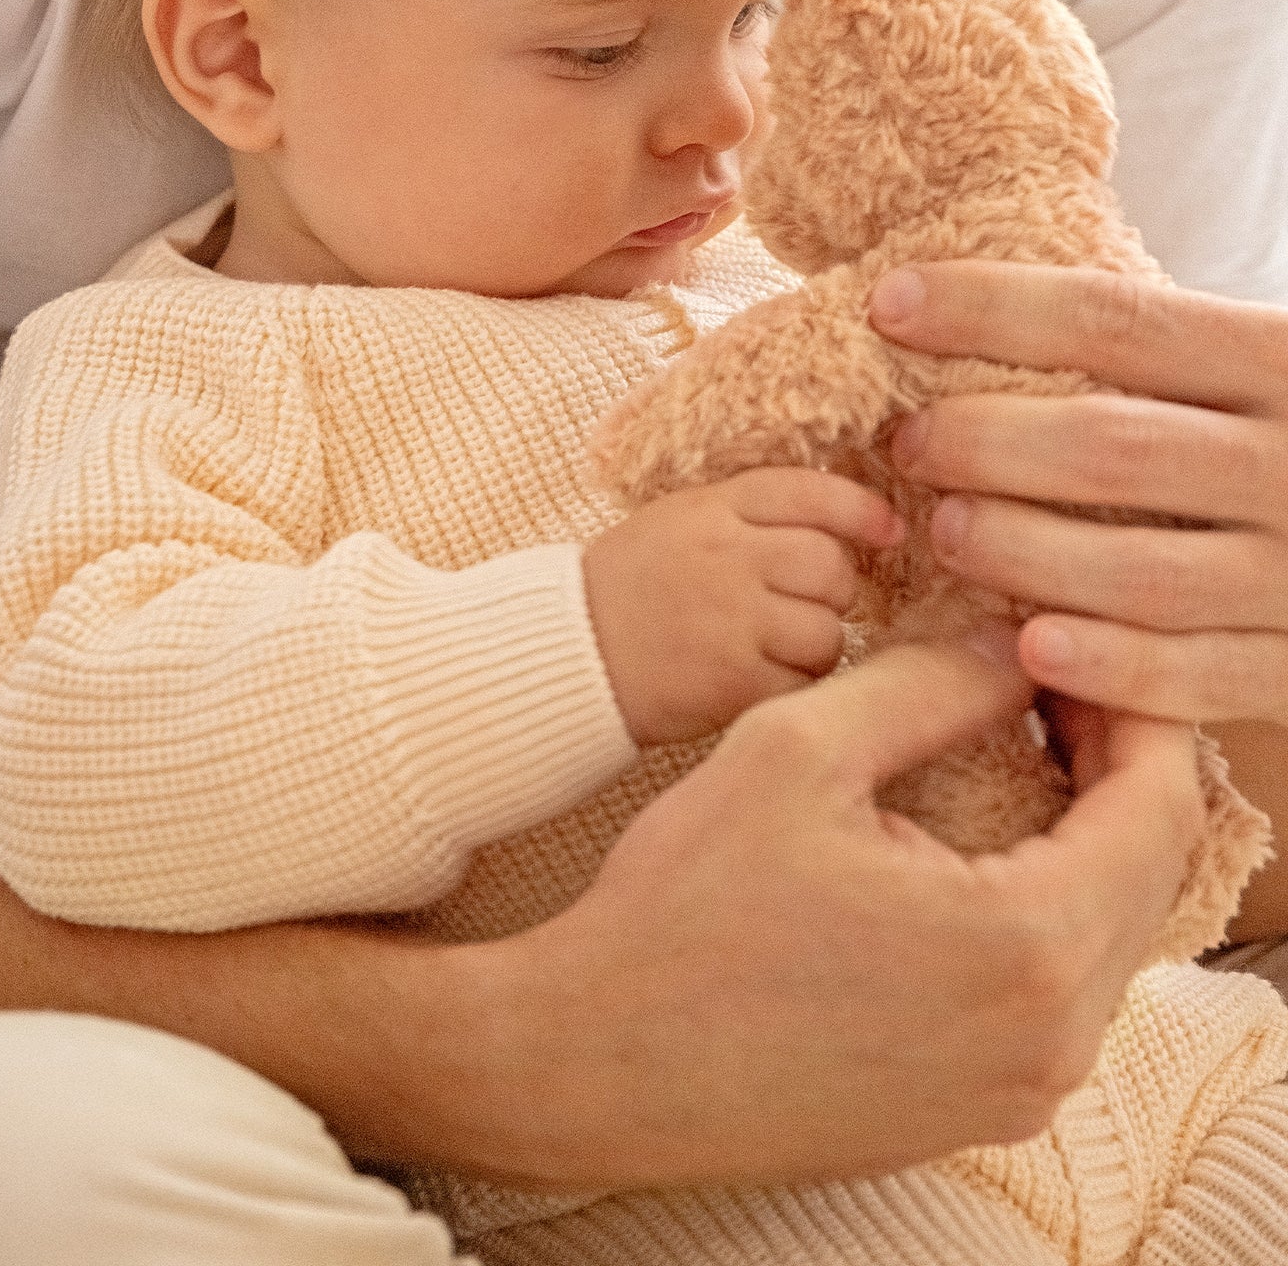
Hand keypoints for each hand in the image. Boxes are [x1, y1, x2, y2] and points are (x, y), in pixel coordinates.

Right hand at [475, 637, 1201, 1188]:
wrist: (599, 1058)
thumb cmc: (684, 907)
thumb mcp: (798, 748)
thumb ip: (929, 685)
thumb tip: (1011, 646)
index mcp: (1025, 947)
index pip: (1157, 803)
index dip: (1129, 705)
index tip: (1071, 647)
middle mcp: (1049, 1039)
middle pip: (1145, 869)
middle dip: (1110, 763)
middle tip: (1043, 686)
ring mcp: (1017, 1089)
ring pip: (1107, 934)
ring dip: (1079, 834)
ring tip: (1012, 754)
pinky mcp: (975, 1111)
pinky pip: (1057, 994)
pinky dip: (1041, 905)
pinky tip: (972, 850)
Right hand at [582, 468, 902, 743]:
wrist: (565, 654)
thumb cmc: (629, 587)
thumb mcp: (680, 521)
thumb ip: (751, 516)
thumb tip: (849, 524)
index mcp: (712, 508)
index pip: (811, 493)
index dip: (861, 511)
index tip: (887, 532)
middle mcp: (726, 556)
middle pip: (830, 565)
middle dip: (833, 590)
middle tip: (802, 606)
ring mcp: (731, 619)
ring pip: (827, 630)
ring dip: (815, 644)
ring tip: (774, 649)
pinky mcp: (732, 681)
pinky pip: (802, 682)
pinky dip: (792, 686)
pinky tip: (757, 680)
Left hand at [869, 261, 1287, 723]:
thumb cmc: (1281, 440)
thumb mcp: (1249, 371)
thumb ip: (1149, 348)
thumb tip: (953, 302)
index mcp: (1285, 360)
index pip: (1117, 319)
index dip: (992, 309)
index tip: (890, 305)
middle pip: (1114, 446)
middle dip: (988, 441)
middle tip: (909, 441)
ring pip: (1142, 571)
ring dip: (1024, 553)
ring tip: (945, 531)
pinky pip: (1199, 677)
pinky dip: (1110, 667)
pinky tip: (1029, 646)